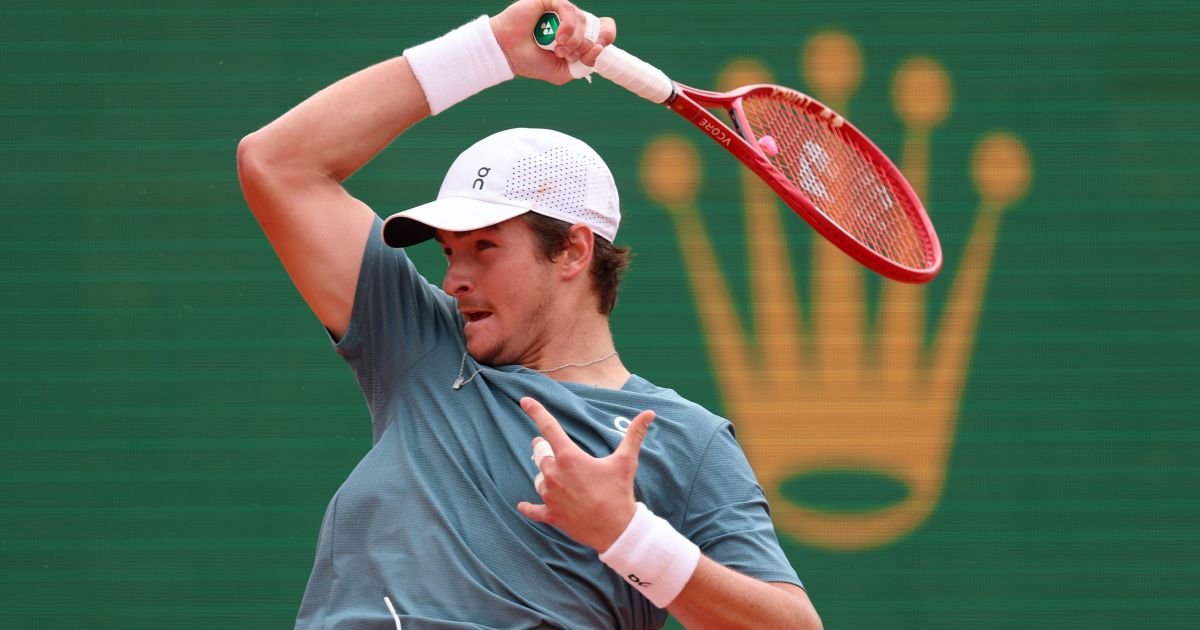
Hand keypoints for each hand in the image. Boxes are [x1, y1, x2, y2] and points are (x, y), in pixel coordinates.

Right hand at [490, 0, 616, 84]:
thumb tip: (598, 49)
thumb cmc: (532, 61)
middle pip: (596, 27)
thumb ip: (583, 66)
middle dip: (586, 46)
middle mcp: (572, 21)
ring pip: (583, 20)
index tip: (597, 50)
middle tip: (567, 55)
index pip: (605, 29)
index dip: (606, 38)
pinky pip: (569, 9)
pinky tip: (558, 39)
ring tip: (558, 49)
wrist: (507, 54)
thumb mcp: (563, 73)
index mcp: (578, 35)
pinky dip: (568, 27)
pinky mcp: (550, 0)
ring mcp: (561, 10)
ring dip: (575, 41)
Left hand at [516, 397, 653, 551]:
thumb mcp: (626, 461)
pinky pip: (533, 510)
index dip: (536, 412)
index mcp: (569, 457)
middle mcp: (555, 474)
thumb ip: (634, 435)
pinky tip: (522, 506)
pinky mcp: (550, 514)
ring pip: (539, 479)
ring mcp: (550, 495)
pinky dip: (528, 508)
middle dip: (543, 449)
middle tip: (544, 445)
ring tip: (556, 477)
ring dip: (545, 476)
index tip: (524, 401)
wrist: (615, 529)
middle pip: (541, 454)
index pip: (549, 428)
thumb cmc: (619, 493)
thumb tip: (649, 414)